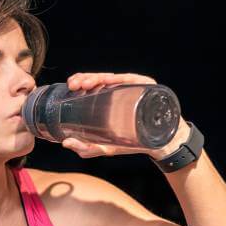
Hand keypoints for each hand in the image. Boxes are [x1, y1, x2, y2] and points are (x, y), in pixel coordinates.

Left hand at [62, 72, 188, 158]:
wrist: (160, 145)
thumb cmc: (132, 143)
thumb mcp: (105, 148)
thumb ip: (86, 148)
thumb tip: (66, 143)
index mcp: (109, 98)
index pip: (93, 85)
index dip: (81, 81)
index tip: (70, 86)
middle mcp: (120, 90)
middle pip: (100, 79)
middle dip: (84, 78)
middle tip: (73, 84)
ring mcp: (134, 88)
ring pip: (113, 77)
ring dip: (97, 77)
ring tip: (84, 83)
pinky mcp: (146, 88)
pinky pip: (131, 81)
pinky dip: (118, 80)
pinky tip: (107, 81)